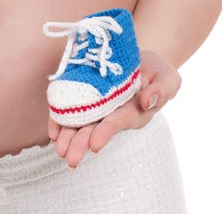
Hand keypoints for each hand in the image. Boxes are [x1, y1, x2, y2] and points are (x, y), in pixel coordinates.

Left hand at [47, 50, 180, 167]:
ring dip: (68, 138)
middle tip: (69, 159)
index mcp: (133, 112)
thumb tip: (147, 101)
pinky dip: (60, 122)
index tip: (94, 145)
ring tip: (59, 151)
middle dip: (81, 144)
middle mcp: (112, 114)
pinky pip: (70, 113)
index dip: (106, 133)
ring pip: (80, 125)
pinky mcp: (85, 100)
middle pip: (95, 130)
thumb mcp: (168, 78)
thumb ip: (162, 90)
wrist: (140, 61)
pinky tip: (54, 133)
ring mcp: (98, 109)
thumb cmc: (157, 72)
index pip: (118, 123)